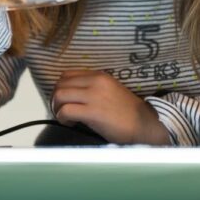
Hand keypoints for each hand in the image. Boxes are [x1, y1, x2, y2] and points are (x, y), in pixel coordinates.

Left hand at [51, 70, 169, 144]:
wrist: (143, 124)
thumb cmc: (127, 111)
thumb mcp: (110, 90)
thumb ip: (93, 87)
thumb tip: (72, 94)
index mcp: (99, 75)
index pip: (67, 74)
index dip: (61, 87)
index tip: (64, 99)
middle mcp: (95, 82)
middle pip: (60, 84)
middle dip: (56, 98)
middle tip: (61, 109)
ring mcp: (94, 96)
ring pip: (60, 95)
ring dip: (57, 107)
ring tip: (64, 117)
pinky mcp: (92, 112)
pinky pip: (66, 110)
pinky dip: (62, 117)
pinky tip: (70, 123)